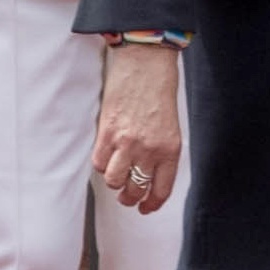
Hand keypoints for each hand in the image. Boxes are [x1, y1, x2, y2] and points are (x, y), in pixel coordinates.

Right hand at [94, 44, 182, 211]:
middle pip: (135, 189)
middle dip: (129, 197)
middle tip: (127, 194)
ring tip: (116, 175)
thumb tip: (146, 173)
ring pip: (114, 181)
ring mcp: (126, 142)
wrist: (146, 62)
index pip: (160, 189)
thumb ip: (160, 151)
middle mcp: (149, 149)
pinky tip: (107, 155)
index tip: (145, 207)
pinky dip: (101, 164)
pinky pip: (99, 163)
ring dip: (114, 182)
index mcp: (170, 149)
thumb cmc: (159, 89)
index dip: (151, 204)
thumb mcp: (170, 125)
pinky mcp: (107, 132)